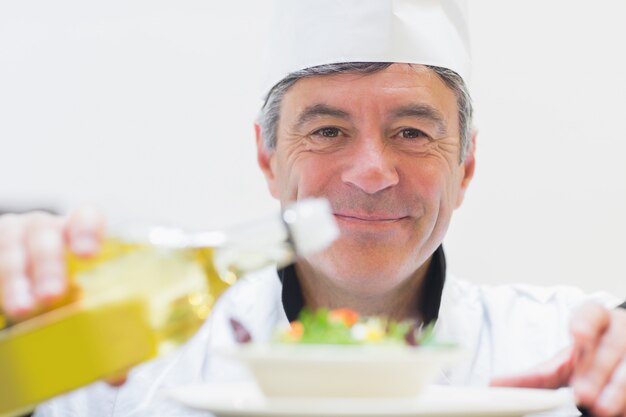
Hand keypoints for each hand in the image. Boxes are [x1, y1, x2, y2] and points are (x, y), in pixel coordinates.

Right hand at [0, 207, 103, 319]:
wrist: (29, 284)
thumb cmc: (68, 288)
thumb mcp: (86, 290)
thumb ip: (104, 307)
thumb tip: (124, 359)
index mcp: (76, 230)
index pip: (86, 218)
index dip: (87, 232)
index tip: (88, 255)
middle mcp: (42, 227)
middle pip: (44, 236)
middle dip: (48, 265)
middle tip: (52, 295)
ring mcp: (12, 237)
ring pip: (11, 251)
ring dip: (16, 281)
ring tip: (23, 309)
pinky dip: (0, 286)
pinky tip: (4, 307)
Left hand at [491, 303, 625, 416]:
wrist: (619, 359)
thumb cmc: (586, 357)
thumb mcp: (563, 361)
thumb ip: (535, 374)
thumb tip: (497, 385)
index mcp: (596, 319)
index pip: (592, 313)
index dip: (585, 323)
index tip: (577, 334)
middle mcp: (618, 332)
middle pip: (609, 347)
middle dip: (595, 371)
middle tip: (581, 393)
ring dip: (615, 390)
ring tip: (600, 408)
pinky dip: (625, 400)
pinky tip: (617, 411)